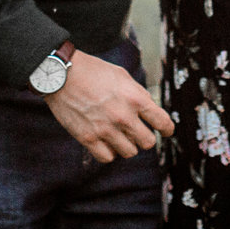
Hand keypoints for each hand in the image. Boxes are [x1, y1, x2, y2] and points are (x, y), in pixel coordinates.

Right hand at [46, 52, 175, 161]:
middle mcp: (123, 116)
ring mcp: (106, 129)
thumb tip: (149, 109)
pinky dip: (109, 152)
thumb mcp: (122, 75)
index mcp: (135, 98)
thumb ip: (138, 94)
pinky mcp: (88, 138)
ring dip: (126, 145)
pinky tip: (105, 142)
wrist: (61, 74)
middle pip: (147, 142)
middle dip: (144, 137)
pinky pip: (107, 158)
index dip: (167, 129)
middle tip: (137, 132)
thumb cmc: (92, 71)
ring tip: (119, 135)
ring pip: (129, 152)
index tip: (166, 131)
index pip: (162, 122)